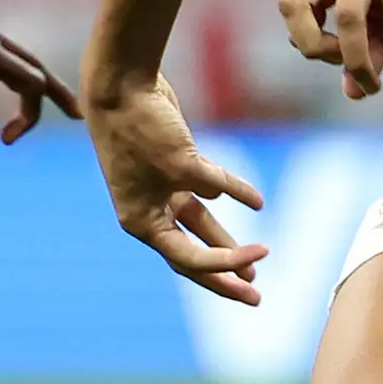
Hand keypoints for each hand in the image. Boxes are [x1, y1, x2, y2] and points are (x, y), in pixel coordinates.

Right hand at [87, 76, 268, 303]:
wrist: (121, 84)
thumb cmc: (142, 127)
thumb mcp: (180, 162)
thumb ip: (212, 183)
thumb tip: (238, 200)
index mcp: (141, 222)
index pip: (189, 259)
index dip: (226, 264)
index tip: (260, 256)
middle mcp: (149, 212)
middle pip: (192, 256)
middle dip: (224, 278)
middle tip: (255, 299)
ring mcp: (161, 190)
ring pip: (200, 228)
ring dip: (226, 246)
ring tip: (254, 266)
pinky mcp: (174, 167)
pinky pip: (208, 189)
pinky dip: (231, 195)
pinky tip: (254, 204)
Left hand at [278, 0, 382, 101]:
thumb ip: (368, 43)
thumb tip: (354, 92)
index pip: (290, 4)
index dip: (306, 38)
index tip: (337, 57)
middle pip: (295, 5)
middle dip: (314, 48)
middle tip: (344, 67)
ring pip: (348, 17)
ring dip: (356, 61)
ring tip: (371, 87)